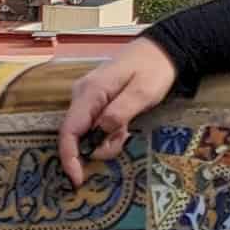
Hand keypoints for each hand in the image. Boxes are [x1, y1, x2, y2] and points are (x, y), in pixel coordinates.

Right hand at [57, 39, 176, 187]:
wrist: (161, 50)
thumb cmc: (153, 69)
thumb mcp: (142, 93)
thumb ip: (120, 113)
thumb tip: (100, 134)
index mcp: (90, 91)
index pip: (69, 130)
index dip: (69, 157)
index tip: (78, 179)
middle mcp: (82, 94)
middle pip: (77, 134)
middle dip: (97, 147)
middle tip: (123, 140)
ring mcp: (87, 96)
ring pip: (87, 132)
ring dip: (106, 139)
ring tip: (128, 129)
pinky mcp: (95, 100)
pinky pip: (94, 124)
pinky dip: (108, 132)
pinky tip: (125, 124)